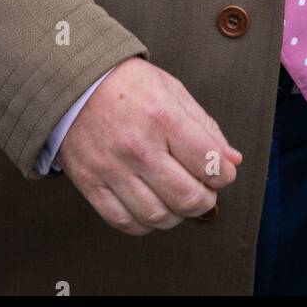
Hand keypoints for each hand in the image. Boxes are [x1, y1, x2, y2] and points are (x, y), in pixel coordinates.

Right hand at [56, 57, 242, 234]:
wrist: (74, 83)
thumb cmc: (127, 84)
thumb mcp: (172, 90)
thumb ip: (205, 126)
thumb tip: (232, 160)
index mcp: (162, 116)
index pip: (208, 163)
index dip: (224, 174)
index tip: (222, 172)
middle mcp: (137, 146)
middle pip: (187, 197)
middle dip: (205, 199)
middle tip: (204, 190)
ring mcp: (112, 168)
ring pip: (158, 216)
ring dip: (177, 214)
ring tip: (176, 197)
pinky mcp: (90, 184)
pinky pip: (124, 222)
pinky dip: (145, 223)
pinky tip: (151, 205)